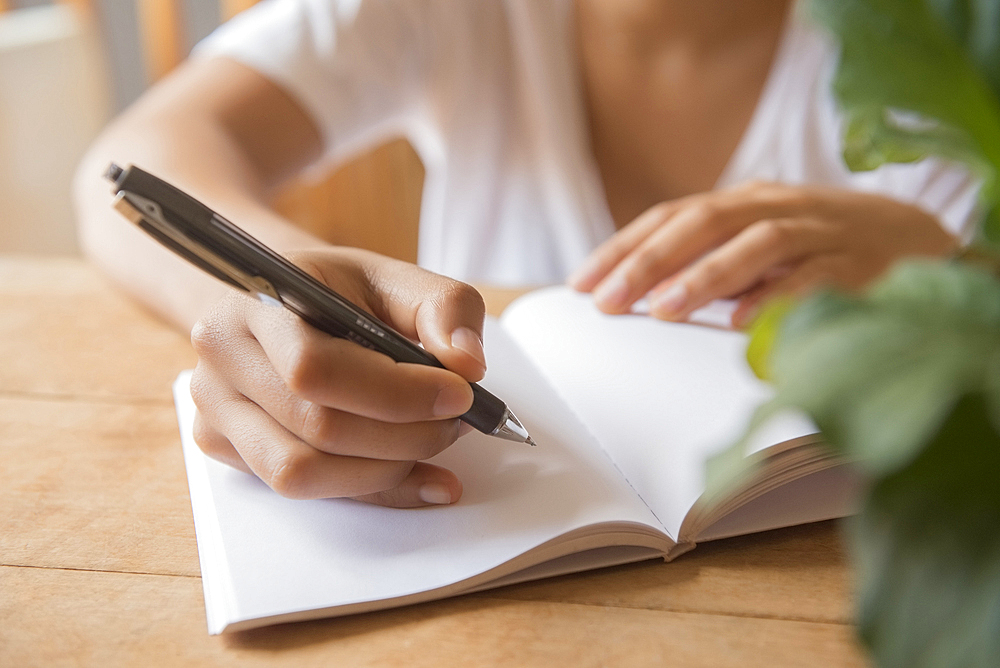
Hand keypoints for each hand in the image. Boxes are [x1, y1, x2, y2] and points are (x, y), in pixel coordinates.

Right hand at [189, 248, 487, 506]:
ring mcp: (214, 410)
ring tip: (434, 442)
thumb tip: (467, 364)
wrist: (284, 305)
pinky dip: (374, 491)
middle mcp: (222, 358)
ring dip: (387, 470)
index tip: (459, 395)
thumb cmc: (339, 291)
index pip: (315, 368)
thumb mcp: (396, 278)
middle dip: (405, 434)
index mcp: (255, 302)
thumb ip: (444, 308)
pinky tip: (420, 478)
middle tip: (458, 422)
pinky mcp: (226, 450)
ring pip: (303, 473)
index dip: (395, 393)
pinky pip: (305, 493)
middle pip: (315, 427)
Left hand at [568, 182, 958, 326]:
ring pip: (757, 243)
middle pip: (704, 222)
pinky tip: (743, 321)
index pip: (671, 217)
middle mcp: (776, 207)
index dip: (623, 247)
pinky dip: (779, 296)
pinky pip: (816, 277)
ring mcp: (821, 230)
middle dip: (650, 261)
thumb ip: (706, 263)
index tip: (582, 284)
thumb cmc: (820, 249)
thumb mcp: (755, 246)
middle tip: (608, 300)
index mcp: (743, 203)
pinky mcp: (862, 263)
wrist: (919, 240)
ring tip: (664, 308)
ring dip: (706, 275)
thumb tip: (636, 297)